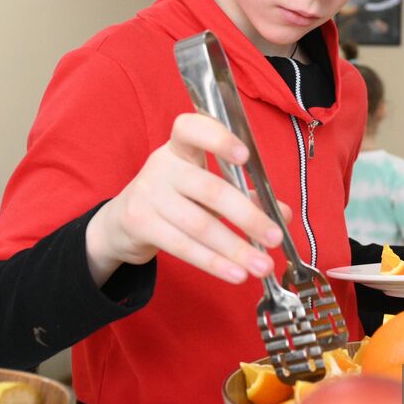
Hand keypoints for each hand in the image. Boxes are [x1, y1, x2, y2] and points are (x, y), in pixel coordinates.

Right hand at [86, 112, 288, 285]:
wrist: (120, 223)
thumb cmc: (174, 199)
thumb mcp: (204, 190)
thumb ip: (245, 195)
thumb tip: (283, 214)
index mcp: (180, 147)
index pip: (190, 128)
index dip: (218, 138)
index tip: (245, 157)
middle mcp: (162, 165)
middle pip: (210, 189)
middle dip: (248, 216)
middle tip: (275, 238)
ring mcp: (148, 194)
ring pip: (200, 225)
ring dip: (236, 249)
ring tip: (263, 265)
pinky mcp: (139, 223)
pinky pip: (183, 246)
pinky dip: (214, 263)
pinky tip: (237, 274)